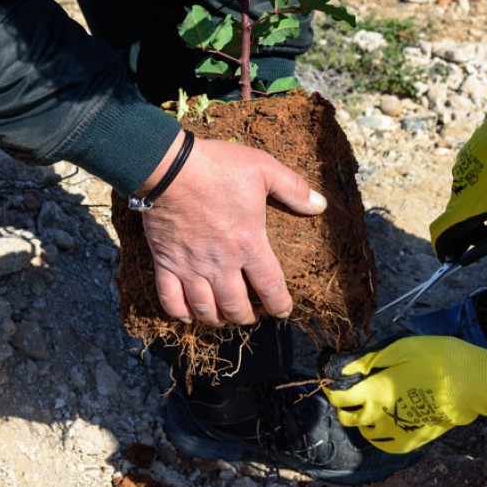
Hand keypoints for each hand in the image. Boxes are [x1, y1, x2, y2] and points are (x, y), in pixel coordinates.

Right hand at [140, 136, 326, 325]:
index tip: (282, 311)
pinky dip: (180, 313)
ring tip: (223, 317)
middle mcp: (221, 264)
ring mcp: (191, 267)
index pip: (270, 287)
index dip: (279, 305)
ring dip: (217, 319)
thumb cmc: (218, 168)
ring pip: (205, 309)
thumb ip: (293, 189)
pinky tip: (188, 315)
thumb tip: (320, 205)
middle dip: (246, 317)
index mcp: (249, 244)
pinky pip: (171, 300)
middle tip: (250, 315)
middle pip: (236, 306)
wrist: (168, 168)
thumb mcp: (263, 169)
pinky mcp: (165, 263)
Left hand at [325, 335, 486, 453]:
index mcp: (376, 390)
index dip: (332, 391)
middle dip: (342, 406)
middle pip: (349, 418)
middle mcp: (382, 415)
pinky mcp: (414, 439)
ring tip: (366, 406)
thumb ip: (371, 360)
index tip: (331, 382)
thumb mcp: (402, 348)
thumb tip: (348, 369)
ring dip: (359, 420)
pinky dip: (377, 437)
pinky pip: (386, 445)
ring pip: (366, 433)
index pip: (341, 398)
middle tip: (347, 394)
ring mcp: (398, 430)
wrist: (473, 383)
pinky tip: (381, 426)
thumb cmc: (439, 359)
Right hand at [429, 81, 486, 261]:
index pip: (439, 233)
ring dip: (480, 209)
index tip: (451, 258)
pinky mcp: (469, 156)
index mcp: (465, 206)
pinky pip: (471, 181)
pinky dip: (483, 190)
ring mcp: (461, 170)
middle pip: (455, 219)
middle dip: (471, 231)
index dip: (442, 249)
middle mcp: (456, 189)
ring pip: (465, 199)